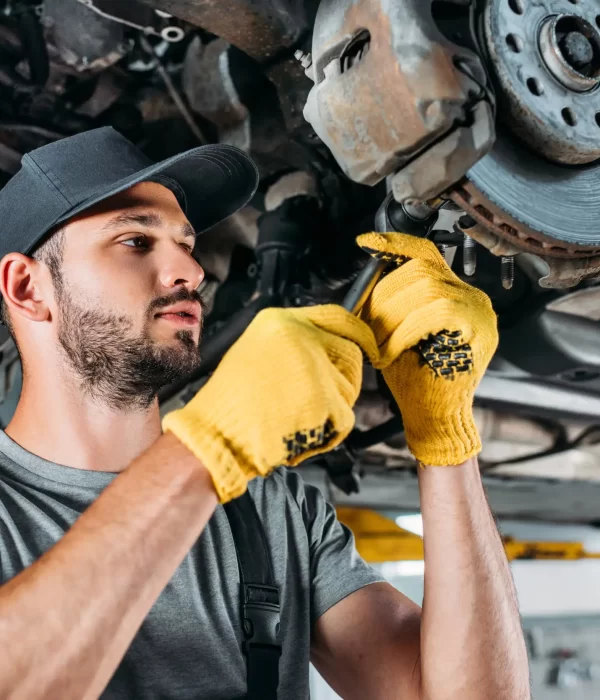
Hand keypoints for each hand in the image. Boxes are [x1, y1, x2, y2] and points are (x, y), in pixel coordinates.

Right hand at [162, 305, 377, 501]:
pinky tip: (297, 431)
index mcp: (279, 321)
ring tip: (294, 415)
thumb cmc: (230, 405)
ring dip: (331, 410)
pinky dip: (327, 433)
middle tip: (316, 400)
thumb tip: (330, 351)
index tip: (367, 344)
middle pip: (351, 354)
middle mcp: (300, 337)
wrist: (215, 436)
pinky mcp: (323, 398)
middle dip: (342, 381)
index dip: (357, 333)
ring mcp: (314, 366)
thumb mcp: (257, 353)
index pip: (337, 317)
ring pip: (348, 389)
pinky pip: (343, 419)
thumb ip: (295, 346)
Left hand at [357, 232, 498, 465]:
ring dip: (392, 317)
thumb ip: (388, 304)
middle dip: (384, 296)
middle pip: (421, 270)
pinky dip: (405, 331)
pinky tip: (392, 352)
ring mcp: (479, 311)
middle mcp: (470, 296)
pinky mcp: (480, 328)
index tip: (367, 243)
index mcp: (452, 292)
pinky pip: (436, 311)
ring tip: (379, 345)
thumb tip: (365, 281)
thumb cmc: (413, 379)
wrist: (434, 417)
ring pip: (427, 289)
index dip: (396, 244)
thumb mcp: (393, 332)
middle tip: (367, 329)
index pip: (426, 253)